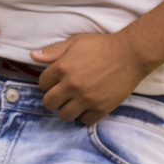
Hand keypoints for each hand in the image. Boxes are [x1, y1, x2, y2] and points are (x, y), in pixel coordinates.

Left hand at [31, 33, 148, 123]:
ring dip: (66, 110)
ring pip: (64, 115)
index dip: (47, 83)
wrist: (130, 54)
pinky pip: (85, 121)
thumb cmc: (101, 46)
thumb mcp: (75, 42)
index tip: (55, 82)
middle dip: (53, 99)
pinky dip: (84, 116)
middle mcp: (71, 85)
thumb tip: (33, 56)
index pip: (42, 84)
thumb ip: (53, 51)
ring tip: (73, 103)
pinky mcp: (101, 107)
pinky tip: (87, 108)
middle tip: (61, 95)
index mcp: (62, 68)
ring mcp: (86, 98)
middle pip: (49, 102)